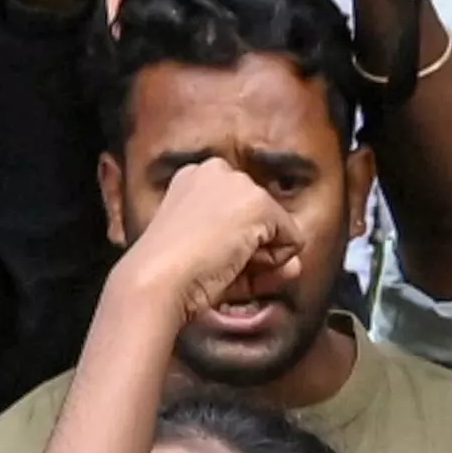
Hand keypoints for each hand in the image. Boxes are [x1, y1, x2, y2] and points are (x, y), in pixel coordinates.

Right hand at [117, 159, 299, 322]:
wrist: (154, 281)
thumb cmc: (168, 278)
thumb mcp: (211, 259)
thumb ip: (254, 258)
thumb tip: (296, 264)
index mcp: (192, 180)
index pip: (238, 214)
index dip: (232, 247)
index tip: (204, 259)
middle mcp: (216, 171)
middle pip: (261, 219)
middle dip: (251, 251)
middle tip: (215, 266)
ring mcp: (238, 184)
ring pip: (277, 229)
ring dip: (260, 258)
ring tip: (222, 265)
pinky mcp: (258, 203)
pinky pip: (292, 241)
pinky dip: (273, 262)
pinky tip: (235, 262)